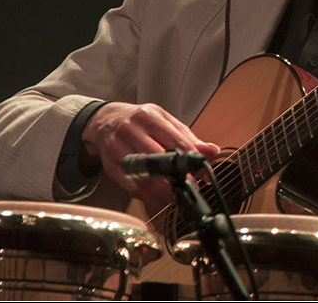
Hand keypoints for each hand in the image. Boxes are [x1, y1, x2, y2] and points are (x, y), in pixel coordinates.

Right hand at [81, 102, 219, 206]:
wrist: (105, 121)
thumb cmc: (139, 121)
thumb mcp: (164, 121)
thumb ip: (188, 138)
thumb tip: (212, 151)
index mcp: (149, 118)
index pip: (175, 140)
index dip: (192, 159)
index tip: (203, 172)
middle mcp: (131, 132)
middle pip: (158, 159)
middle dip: (177, 176)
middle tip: (191, 186)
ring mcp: (118, 149)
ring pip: (144, 175)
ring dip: (164, 190)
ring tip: (177, 195)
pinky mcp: (110, 165)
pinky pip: (131, 186)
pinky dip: (148, 196)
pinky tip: (160, 198)